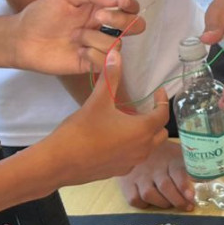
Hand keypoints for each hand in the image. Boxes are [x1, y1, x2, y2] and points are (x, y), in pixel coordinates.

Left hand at [12, 0, 144, 74]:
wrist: (22, 38)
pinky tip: (78, 52)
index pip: (128, 8)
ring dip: (96, 38)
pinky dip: (94, 55)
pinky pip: (106, 62)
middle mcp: (103, 28)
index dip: (131, 5)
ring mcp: (98, 47)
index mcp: (100, 9)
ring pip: (117, 44)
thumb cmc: (41, 14)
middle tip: (99, 17)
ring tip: (75, 36)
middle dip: (122, 22)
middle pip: (134, 27)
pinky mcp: (91, 64)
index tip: (120, 2)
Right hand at [38, 45, 169, 186]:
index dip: (163, 101)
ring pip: (148, 147)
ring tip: (131, 119)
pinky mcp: (119, 171)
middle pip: (160, 133)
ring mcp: (131, 163)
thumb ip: (110, 77)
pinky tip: (117, 137)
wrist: (59, 163)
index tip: (158, 91)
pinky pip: (134, 157)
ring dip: (146, 133)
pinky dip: (133, 146)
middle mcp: (142, 149)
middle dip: (157, 118)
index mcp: (142, 130)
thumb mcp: (98, 101)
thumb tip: (116, 53)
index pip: (163, 115)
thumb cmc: (81, 130)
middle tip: (146, 105)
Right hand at [118, 140, 195, 209]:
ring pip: (149, 195)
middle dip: (178, 200)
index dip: (184, 186)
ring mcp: (139, 176)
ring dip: (162, 203)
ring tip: (170, 204)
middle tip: (187, 206)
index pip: (177, 172)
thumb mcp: (179, 154)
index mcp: (169, 158)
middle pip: (165, 187)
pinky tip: (151, 202)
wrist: (136, 145)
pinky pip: (134, 199)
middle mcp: (154, 167)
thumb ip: (191, 167)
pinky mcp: (127, 183)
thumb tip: (206, 180)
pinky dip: (143, 205)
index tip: (191, 196)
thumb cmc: (164, 154)